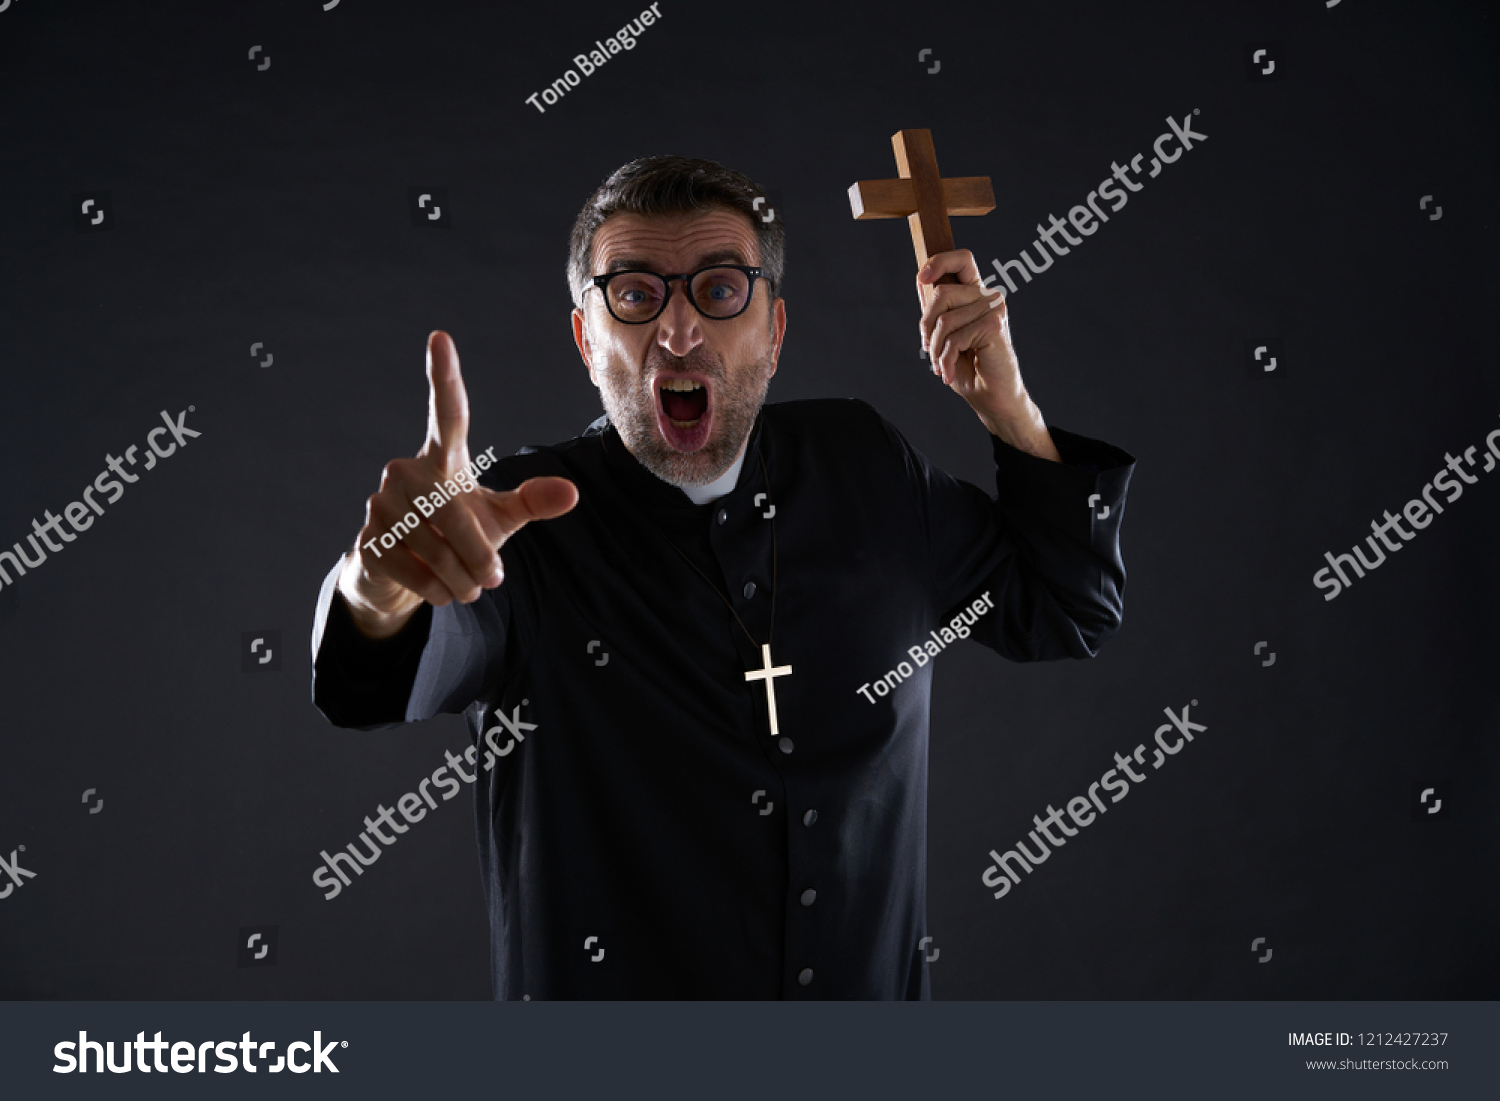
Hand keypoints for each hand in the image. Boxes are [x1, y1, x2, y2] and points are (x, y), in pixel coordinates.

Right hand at [338, 331, 577, 636]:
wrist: (403, 573)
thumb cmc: (457, 533)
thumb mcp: (499, 517)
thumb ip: (532, 501)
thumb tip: (573, 492)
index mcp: (442, 457)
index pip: (447, 412)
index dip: (444, 376)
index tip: (440, 337)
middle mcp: (406, 470)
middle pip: (456, 514)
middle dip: (481, 556)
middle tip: (494, 578)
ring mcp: (380, 502)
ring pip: (437, 549)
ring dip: (463, 579)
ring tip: (467, 585)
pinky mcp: (367, 537)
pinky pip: (415, 571)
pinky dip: (438, 590)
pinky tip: (440, 589)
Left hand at [916, 250, 1058, 459]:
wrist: (991, 397)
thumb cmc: (969, 367)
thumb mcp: (944, 335)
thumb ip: (936, 309)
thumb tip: (922, 280)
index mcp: (976, 293)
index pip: (962, 259)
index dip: (940, 261)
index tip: (923, 278)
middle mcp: (988, 296)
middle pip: (941, 293)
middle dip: (926, 326)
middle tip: (929, 349)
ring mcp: (994, 308)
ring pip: (944, 319)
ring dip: (935, 349)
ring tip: (941, 365)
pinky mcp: (995, 326)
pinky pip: (954, 338)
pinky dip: (945, 360)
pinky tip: (949, 373)